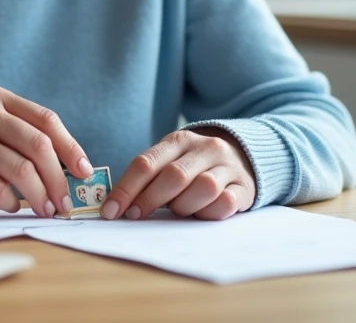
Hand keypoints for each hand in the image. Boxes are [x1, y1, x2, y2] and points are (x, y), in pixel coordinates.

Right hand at [0, 85, 93, 216]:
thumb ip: (23, 138)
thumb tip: (71, 169)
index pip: (45, 120)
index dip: (70, 147)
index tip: (84, 171)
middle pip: (37, 146)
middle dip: (58, 179)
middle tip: (65, 203)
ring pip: (20, 169)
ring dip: (39, 196)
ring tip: (46, 210)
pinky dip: (11, 201)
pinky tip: (12, 206)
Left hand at [102, 127, 255, 220]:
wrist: (242, 157)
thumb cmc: (194, 166)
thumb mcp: (170, 161)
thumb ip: (148, 178)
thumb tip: (116, 205)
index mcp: (179, 140)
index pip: (146, 163)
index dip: (126, 189)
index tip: (111, 211)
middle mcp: (205, 148)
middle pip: (173, 176)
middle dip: (149, 200)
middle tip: (135, 216)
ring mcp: (227, 166)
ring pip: (203, 188)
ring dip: (184, 206)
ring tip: (178, 209)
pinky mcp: (244, 186)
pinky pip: (225, 203)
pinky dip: (208, 213)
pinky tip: (201, 213)